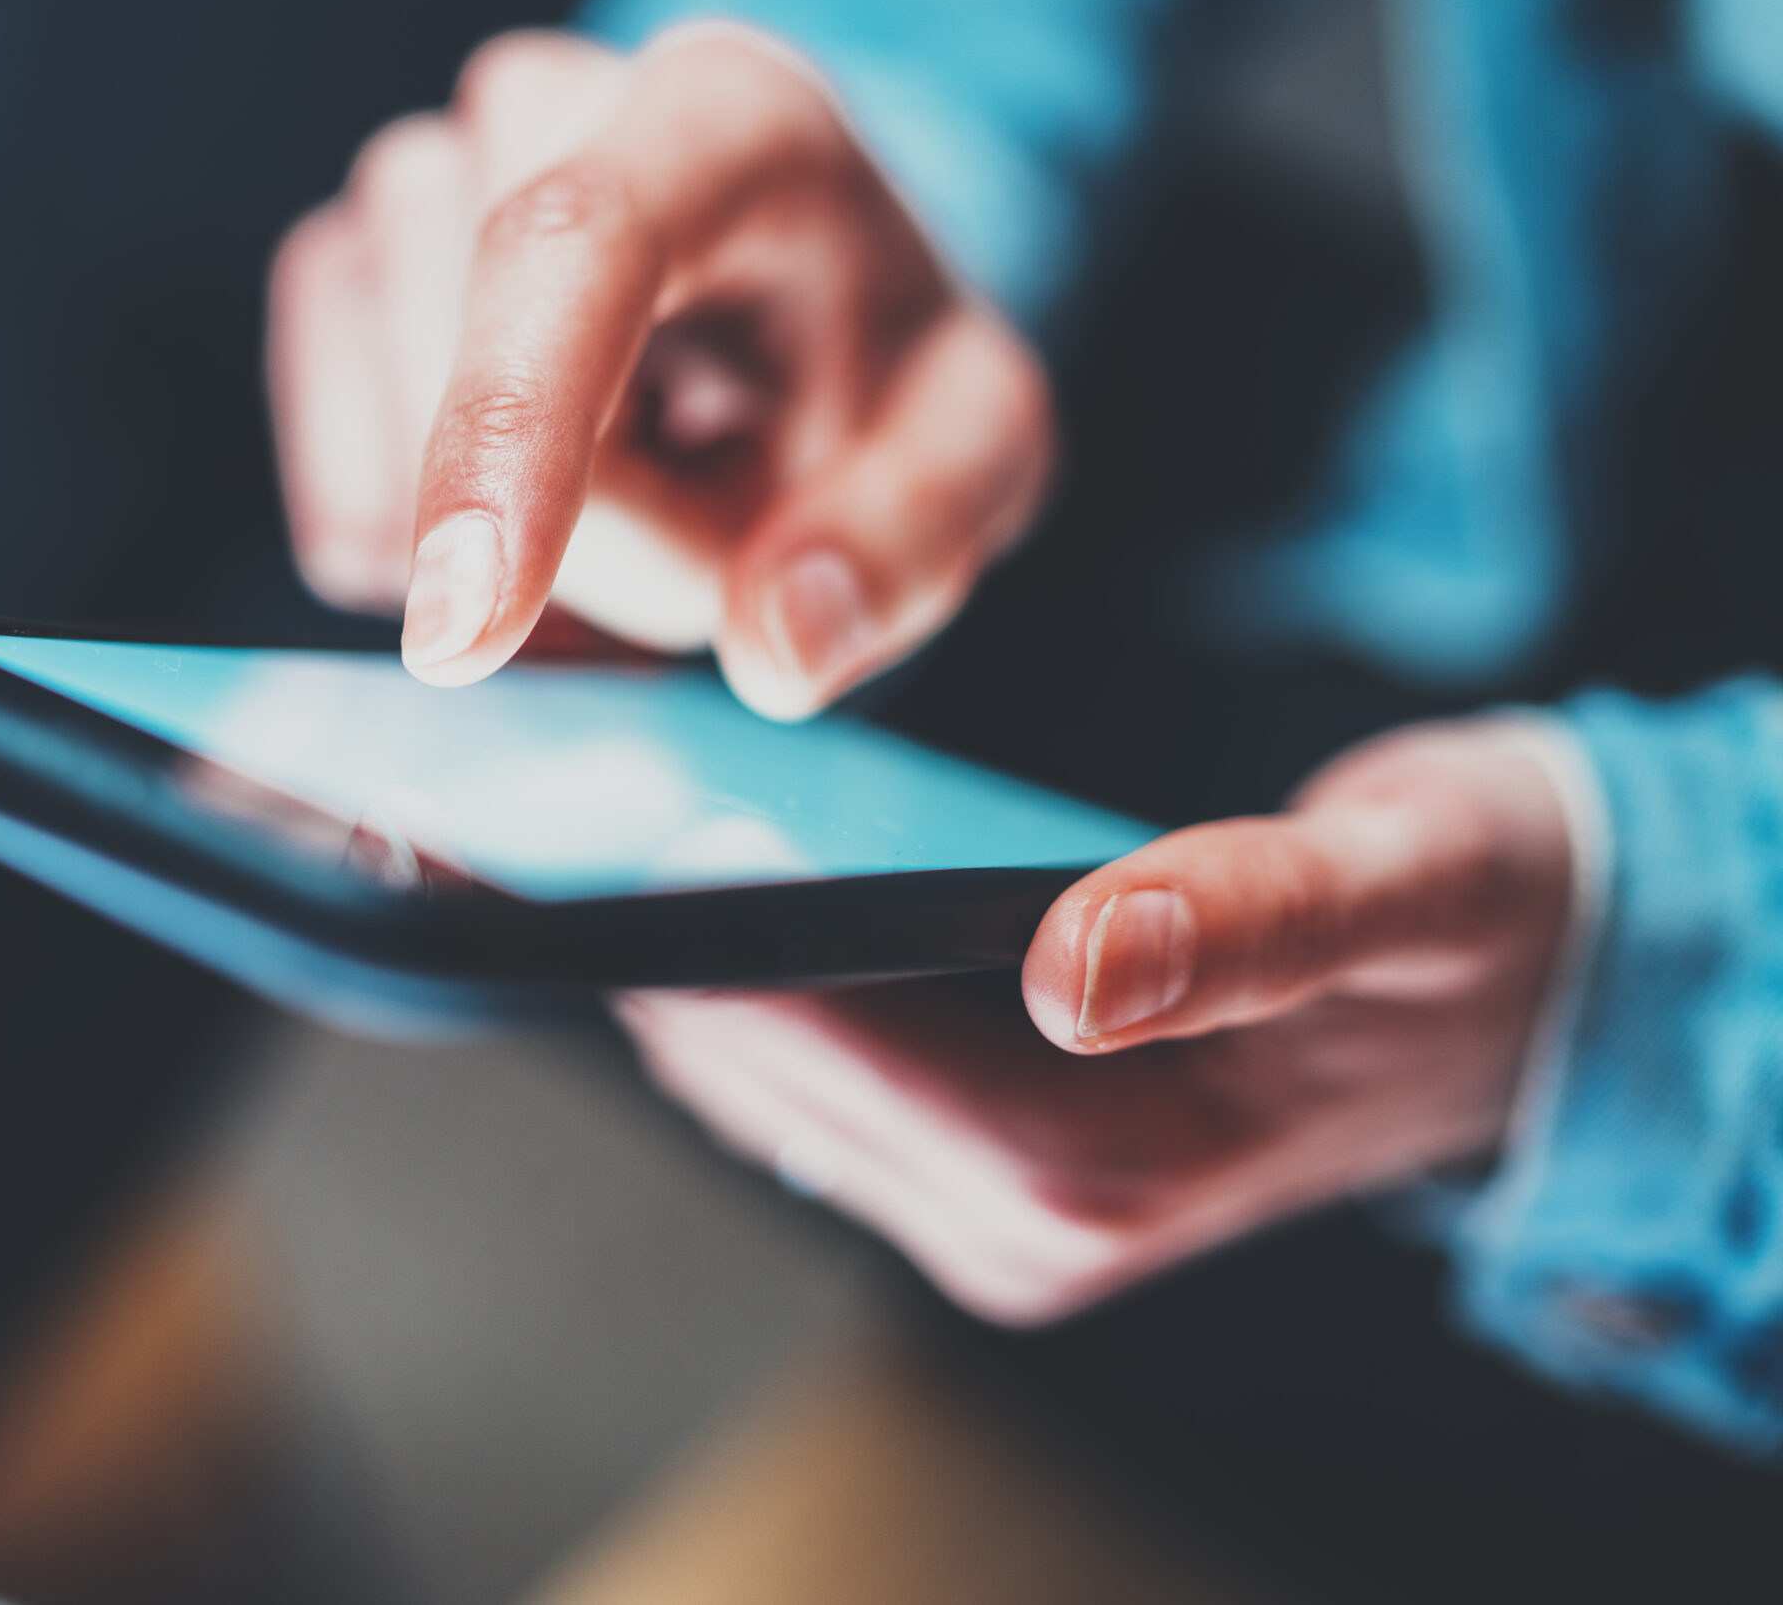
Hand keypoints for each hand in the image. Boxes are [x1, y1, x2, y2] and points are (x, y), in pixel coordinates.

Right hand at [267, 24, 1050, 718]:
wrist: (785, 296)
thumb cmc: (872, 362)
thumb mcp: (967, 443)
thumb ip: (904, 536)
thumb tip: (778, 641)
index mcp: (725, 113)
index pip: (570, 244)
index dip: (502, 429)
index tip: (461, 631)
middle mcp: (540, 104)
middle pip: (487, 404)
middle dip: (603, 539)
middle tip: (724, 499)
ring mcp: (413, 180)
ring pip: (394, 469)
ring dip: (525, 549)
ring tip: (640, 472)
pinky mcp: (332, 276)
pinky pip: (341, 512)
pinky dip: (440, 563)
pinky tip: (536, 500)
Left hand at [622, 718, 1577, 1322]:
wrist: (1522, 995)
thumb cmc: (1466, 918)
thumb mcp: (1402, 885)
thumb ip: (1252, 920)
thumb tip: (1082, 967)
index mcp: (1099, 1163)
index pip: (812, 1041)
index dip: (664, 928)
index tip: (533, 829)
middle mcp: (1025, 1223)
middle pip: (754, 1071)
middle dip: (629, 942)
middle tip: (504, 803)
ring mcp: (1000, 1218)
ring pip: (763, 1085)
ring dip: (664, 965)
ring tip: (556, 831)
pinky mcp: (992, 1183)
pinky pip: (813, 1083)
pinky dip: (738, 987)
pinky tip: (685, 887)